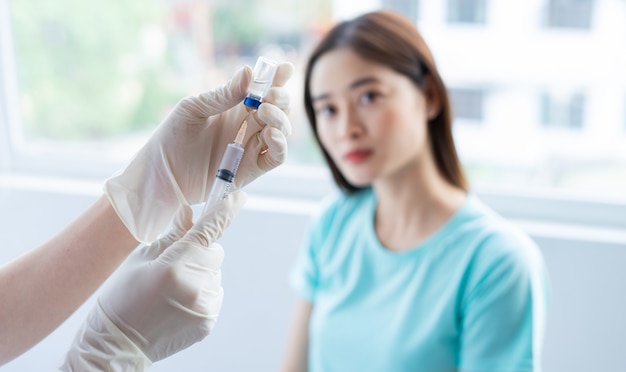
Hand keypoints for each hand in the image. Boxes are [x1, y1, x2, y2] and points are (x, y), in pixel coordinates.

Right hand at [60, 192, 245, 370]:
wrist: (119, 344)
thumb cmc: (124, 296)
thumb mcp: (141, 260)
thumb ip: (172, 235)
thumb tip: (190, 212)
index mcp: (174, 265)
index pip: (207, 230)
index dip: (224, 210)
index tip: (238, 197)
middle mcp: (194, 285)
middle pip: (214, 251)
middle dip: (200, 250)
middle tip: (174, 264)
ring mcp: (203, 305)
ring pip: (215, 273)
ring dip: (200, 273)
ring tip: (171, 290)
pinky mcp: (208, 320)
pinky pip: (214, 293)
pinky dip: (201, 293)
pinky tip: (177, 304)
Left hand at [104, 62, 292, 242]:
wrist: (162, 172)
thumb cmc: (172, 137)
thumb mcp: (195, 108)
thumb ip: (223, 94)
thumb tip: (249, 72)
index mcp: (235, 106)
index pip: (263, 89)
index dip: (277, 78)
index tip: (284, 69)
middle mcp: (248, 125)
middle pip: (279, 109)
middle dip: (281, 98)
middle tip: (270, 95)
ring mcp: (251, 147)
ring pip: (282, 130)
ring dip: (280, 119)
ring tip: (263, 111)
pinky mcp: (252, 169)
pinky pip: (275, 157)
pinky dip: (280, 145)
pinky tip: (270, 134)